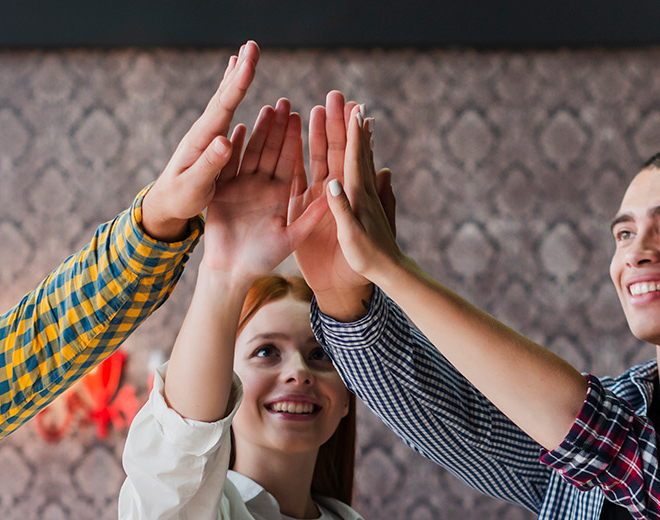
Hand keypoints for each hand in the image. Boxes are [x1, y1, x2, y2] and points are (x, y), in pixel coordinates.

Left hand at [140, 42, 260, 240]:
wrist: (165, 204)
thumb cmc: (180, 199)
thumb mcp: (195, 187)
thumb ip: (209, 165)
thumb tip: (225, 140)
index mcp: (203, 139)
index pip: (223, 106)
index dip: (238, 84)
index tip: (249, 62)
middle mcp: (204, 130)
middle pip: (224, 95)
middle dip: (240, 70)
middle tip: (252, 45)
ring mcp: (207, 133)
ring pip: (224, 98)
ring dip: (236, 76)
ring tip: (245, 54)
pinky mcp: (210, 138)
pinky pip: (225, 110)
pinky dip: (231, 92)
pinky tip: (235, 84)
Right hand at [202, 99, 308, 276]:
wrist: (231, 272)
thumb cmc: (263, 260)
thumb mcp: (293, 238)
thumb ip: (311, 216)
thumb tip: (335, 194)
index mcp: (282, 194)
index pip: (292, 159)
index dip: (298, 138)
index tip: (307, 114)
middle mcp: (263, 185)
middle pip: (272, 150)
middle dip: (279, 127)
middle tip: (285, 102)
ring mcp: (241, 185)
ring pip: (251, 152)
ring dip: (258, 130)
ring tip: (264, 108)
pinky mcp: (221, 189)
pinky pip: (227, 165)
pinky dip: (231, 148)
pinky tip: (234, 129)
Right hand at [292, 93, 394, 318]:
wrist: (353, 284)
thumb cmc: (362, 262)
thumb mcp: (352, 237)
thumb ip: (342, 210)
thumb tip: (333, 182)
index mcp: (357, 196)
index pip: (353, 157)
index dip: (353, 132)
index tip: (355, 107)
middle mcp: (345, 192)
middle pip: (341, 149)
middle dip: (339, 122)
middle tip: (336, 95)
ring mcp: (329, 199)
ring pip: (326, 158)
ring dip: (323, 133)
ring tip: (319, 109)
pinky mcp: (313, 210)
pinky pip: (306, 178)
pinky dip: (303, 159)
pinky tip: (298, 144)